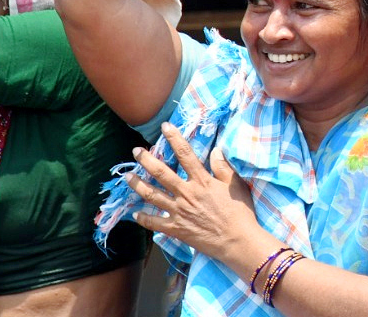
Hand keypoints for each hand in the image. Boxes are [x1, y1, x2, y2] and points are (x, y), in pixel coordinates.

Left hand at [126, 123, 256, 260]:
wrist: (237, 240)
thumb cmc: (239, 211)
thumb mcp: (235, 184)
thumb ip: (223, 166)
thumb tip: (215, 150)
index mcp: (201, 181)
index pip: (185, 154)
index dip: (174, 138)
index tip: (165, 127)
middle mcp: (186, 194)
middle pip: (162, 173)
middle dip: (147, 160)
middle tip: (136, 152)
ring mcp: (179, 212)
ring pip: (152, 195)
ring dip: (138, 185)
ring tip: (128, 176)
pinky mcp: (176, 229)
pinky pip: (155, 223)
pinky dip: (144, 218)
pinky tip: (135, 214)